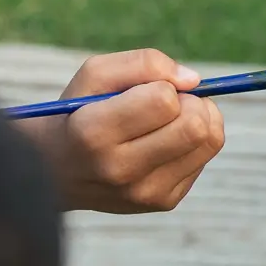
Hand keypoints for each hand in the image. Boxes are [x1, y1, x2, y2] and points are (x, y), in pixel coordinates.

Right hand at [14, 49, 224, 212]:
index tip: (148, 90)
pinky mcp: (162, 202)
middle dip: (191, 103)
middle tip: (170, 102)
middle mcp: (119, 169)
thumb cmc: (78, 112)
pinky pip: (203, 159)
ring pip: (209, 142)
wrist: (56, 171)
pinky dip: (194, 143)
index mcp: (94, 132)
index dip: (164, 86)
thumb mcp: (94, 75)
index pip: (163, 102)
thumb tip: (193, 80)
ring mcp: (144, 192)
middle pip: (194, 126)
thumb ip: (143, 63)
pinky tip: (167, 142)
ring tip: (173, 118)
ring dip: (201, 119)